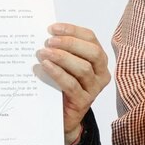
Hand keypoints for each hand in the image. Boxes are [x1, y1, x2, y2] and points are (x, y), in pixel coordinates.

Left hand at [36, 22, 110, 144]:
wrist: (62, 116)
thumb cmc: (63, 85)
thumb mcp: (65, 65)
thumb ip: (61, 50)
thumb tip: (46, 33)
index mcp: (98, 59)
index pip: (90, 38)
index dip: (72, 30)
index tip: (52, 28)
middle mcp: (101, 73)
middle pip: (92, 52)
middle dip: (69, 43)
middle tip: (48, 41)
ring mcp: (94, 89)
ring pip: (83, 68)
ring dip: (62, 57)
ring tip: (43, 53)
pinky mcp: (84, 102)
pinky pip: (72, 85)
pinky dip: (58, 73)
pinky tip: (45, 67)